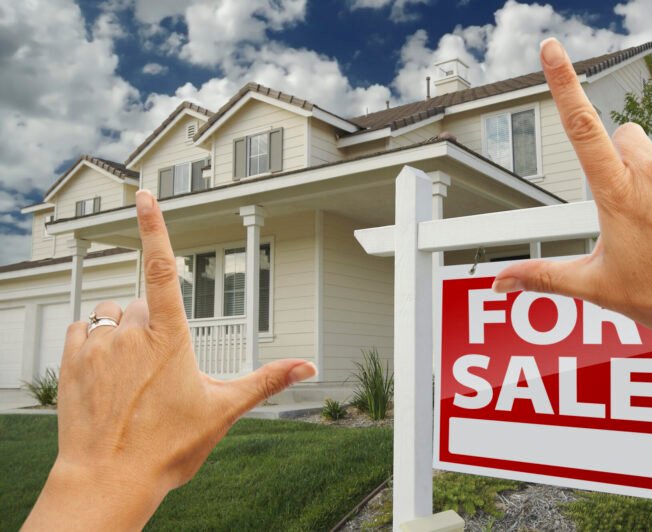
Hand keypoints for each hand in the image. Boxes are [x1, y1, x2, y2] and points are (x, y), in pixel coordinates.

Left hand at [24, 190, 315, 529]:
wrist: (108, 480)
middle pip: (141, 305)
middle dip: (151, 326)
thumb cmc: (167, 447)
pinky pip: (80, 331)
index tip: (145, 195)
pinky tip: (105, 372)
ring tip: (130, 375)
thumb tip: (308, 366)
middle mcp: (129, 332)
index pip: (162, 268)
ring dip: (121, 332)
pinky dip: (93, 342)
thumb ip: (266, 380)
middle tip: (159, 372)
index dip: (155, 227)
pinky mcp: (70, 360)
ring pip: (110, 316)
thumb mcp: (224, 410)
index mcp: (168, 336)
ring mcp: (95, 345)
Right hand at [493, 38, 651, 425]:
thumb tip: (499, 281)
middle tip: (639, 203)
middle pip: (624, 135)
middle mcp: (651, 169)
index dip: (562, 82)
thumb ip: (543, 276)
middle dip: (624, 160)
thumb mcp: (597, 287)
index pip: (579, 126)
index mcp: (615, 193)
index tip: (551, 49)